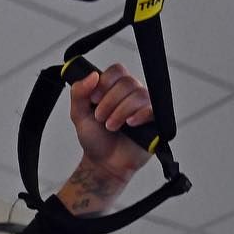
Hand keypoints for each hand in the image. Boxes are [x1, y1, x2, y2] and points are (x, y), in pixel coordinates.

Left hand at [68, 62, 153, 179]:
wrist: (104, 163)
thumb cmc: (94, 138)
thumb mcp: (78, 114)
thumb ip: (79, 93)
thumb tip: (92, 75)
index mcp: (115, 88)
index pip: (117, 70)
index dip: (105, 82)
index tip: (93, 99)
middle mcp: (132, 94)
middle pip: (127, 82)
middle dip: (109, 101)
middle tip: (100, 118)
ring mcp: (145, 107)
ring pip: (139, 95)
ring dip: (120, 111)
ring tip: (110, 126)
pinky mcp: (155, 122)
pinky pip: (154, 109)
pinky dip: (140, 115)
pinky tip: (130, 124)